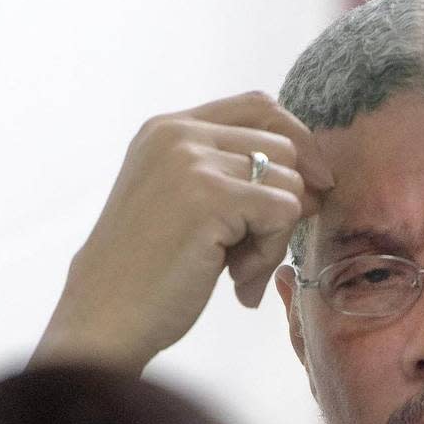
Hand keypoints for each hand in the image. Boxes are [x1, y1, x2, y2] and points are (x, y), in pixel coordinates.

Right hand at [33, 93, 333, 371]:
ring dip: (274, 239)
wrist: (106, 316)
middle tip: (252, 257)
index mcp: (168, 129)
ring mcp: (191, 161)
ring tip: (238, 272)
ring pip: (288, 184)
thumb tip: (316, 179)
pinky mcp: (209, 197)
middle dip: (284, 206)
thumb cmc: (148, 276)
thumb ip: (234, 180)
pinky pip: (283, 213)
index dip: (298, 142)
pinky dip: (271, 254)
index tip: (316, 185)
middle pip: (282, 147)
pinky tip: (237, 281)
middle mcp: (178, 134)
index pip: (258, 106)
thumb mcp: (187, 208)